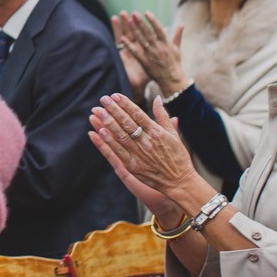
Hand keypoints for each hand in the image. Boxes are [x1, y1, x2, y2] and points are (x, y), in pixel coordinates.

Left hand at [88, 93, 197, 221]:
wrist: (179, 181)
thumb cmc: (178, 157)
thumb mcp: (174, 134)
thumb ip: (163, 116)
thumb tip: (157, 98)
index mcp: (157, 132)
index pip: (138, 114)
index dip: (125, 104)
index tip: (115, 95)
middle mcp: (147, 142)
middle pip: (127, 123)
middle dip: (114, 110)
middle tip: (103, 99)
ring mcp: (139, 154)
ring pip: (120, 136)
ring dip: (108, 123)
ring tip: (98, 112)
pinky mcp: (133, 166)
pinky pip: (118, 152)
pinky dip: (108, 142)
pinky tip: (99, 132)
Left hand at [113, 12, 187, 96]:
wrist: (172, 79)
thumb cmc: (175, 63)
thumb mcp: (177, 48)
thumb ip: (178, 35)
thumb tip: (182, 24)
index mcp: (166, 43)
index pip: (158, 29)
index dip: (152, 20)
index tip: (146, 12)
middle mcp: (158, 47)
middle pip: (148, 32)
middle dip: (141, 23)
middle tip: (134, 14)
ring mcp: (151, 54)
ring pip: (141, 40)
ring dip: (135, 30)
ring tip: (129, 21)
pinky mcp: (145, 62)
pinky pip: (136, 52)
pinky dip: (129, 45)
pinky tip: (122, 39)